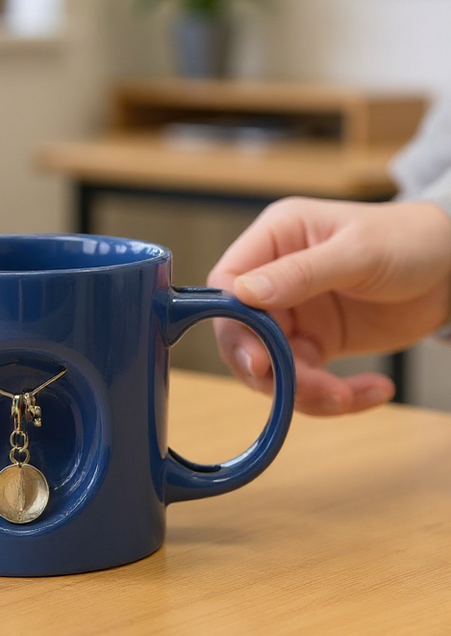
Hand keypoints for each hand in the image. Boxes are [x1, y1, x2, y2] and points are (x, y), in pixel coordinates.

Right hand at [207, 197, 450, 415]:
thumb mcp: (358, 252)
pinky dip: (335, 397)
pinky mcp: (317, 343)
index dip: (232, 324)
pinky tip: (372, 391)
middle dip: (272, 370)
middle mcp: (275, 278)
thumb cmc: (408, 240)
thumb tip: (243, 292)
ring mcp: (295, 313)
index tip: (257, 360)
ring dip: (305, 392)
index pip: (227, 283)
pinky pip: (307, 381)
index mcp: (276, 238)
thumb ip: (301, 272)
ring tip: (348, 397)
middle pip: (242, 334)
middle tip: (307, 390)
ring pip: (273, 367)